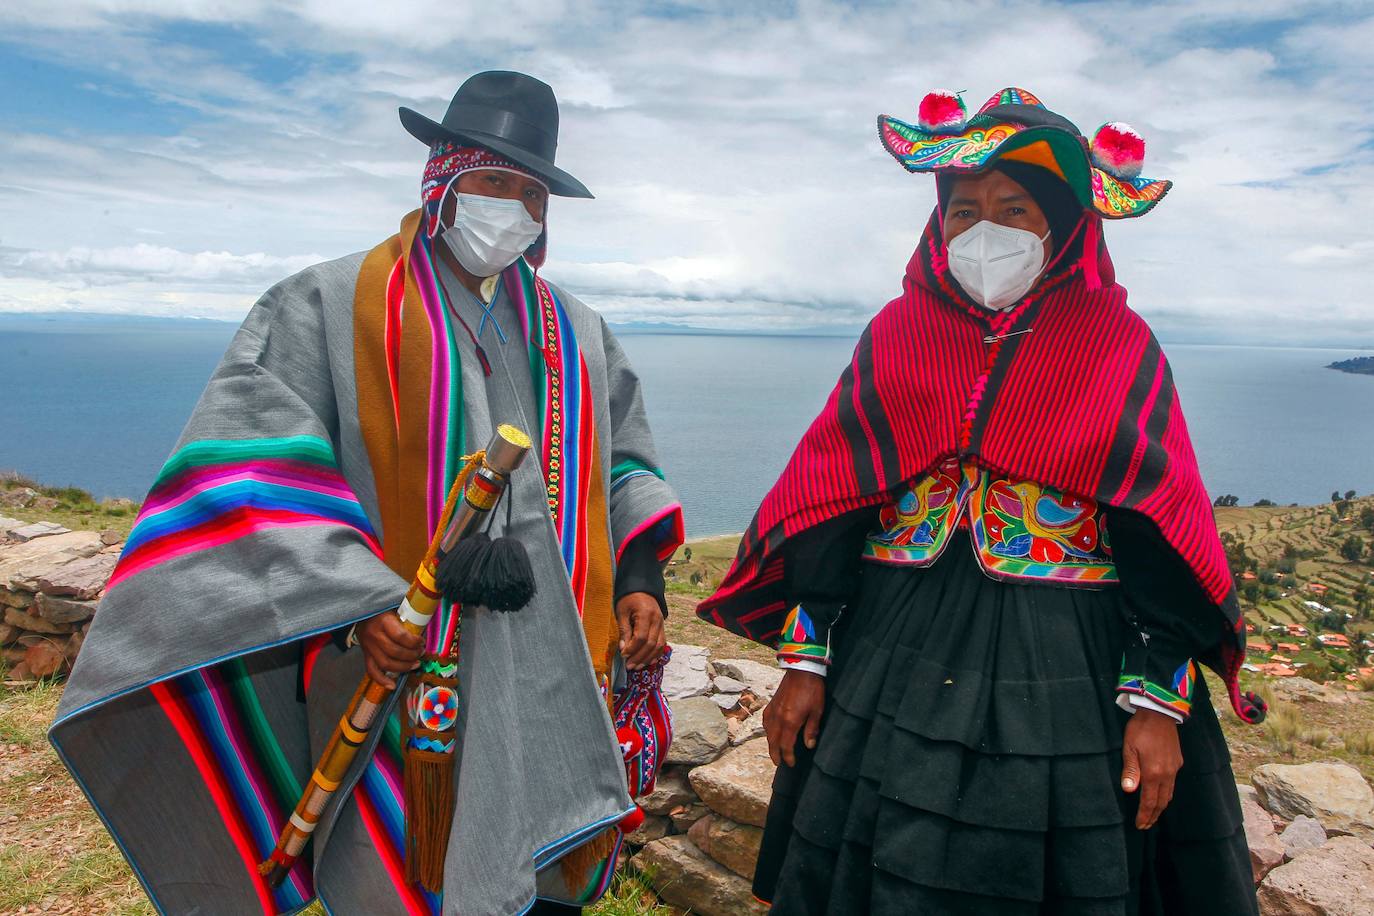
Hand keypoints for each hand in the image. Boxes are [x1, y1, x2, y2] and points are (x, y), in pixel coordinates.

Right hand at [356, 611, 423, 687]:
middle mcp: (374, 635)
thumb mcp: (394, 605)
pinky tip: (392, 685)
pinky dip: (382, 680)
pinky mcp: (366, 654)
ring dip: (403, 667)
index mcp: (383, 621)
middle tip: (421, 653)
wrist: (361, 611)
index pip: (400, 636)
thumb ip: (408, 612)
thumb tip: (426, 617)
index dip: (414, 642)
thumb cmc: (382, 608)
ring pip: (386, 663)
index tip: (422, 641)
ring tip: (415, 664)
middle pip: (395, 652)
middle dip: (412, 655)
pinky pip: (372, 671)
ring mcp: (368, 647)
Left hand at [616, 592, 665, 669]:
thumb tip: (623, 649)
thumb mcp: (622, 612)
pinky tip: (648, 661)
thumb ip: (624, 630)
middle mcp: (657, 620)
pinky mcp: (662, 627)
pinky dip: (656, 654)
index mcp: (646, 614)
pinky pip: (662, 643)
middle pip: (651, 644)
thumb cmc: (629, 599)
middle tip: (629, 666)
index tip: (623, 655)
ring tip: (637, 666)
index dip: (632, 649)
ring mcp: (662, 624)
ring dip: (648, 658)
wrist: (642, 588)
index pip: (641, 637)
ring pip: (659, 646)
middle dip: (639, 657)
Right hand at [764, 669, 825, 766]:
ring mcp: (773, 710)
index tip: (791, 763)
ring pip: (767, 731)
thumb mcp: (817, 711)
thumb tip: (809, 745)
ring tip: (773, 750)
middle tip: (778, 763)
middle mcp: (778, 717)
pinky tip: (769, 731)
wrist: (802, 669)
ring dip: (770, 743)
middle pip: (773, 741)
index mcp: (790, 721)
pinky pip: (765, 720)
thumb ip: (812, 729)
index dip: (788, 756)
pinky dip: (766, 729)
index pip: (786, 745)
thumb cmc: (812, 689)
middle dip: (775, 754)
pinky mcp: (772, 703)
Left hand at [1120, 707, 1182, 828]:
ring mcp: (1174, 769)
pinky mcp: (1178, 762)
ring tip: (1152, 814)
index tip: (1140, 825)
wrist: (1159, 713)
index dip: (1145, 815)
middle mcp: (1167, 774)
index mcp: (1153, 773)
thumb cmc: (1140, 729)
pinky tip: (1160, 794)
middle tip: (1146, 825)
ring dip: (1160, 806)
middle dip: (1153, 815)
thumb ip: (1130, 771)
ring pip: (1169, 794)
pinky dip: (1166, 794)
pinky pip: (1173, 783)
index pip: (1149, 801)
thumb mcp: (1129, 748)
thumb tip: (1128, 790)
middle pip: (1161, 802)